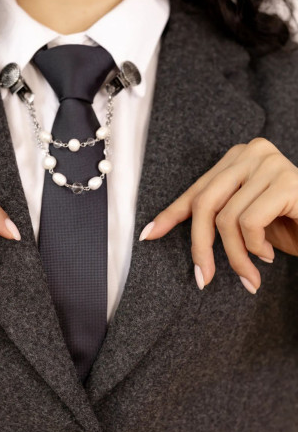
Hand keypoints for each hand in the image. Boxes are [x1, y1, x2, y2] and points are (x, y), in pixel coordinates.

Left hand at [139, 138, 297, 293]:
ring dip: (236, 257)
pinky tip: (271, 255)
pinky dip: (254, 248)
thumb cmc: (291, 226)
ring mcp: (270, 163)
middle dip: (199, 246)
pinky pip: (249, 222)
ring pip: (226, 218)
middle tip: (203, 279)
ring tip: (250, 273)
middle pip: (205, 203)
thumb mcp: (245, 222)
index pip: (197, 189)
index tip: (148, 235)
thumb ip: (214, 218)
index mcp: (238, 158)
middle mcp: (252, 152)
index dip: (171, 214)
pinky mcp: (287, 182)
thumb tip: (156, 229)